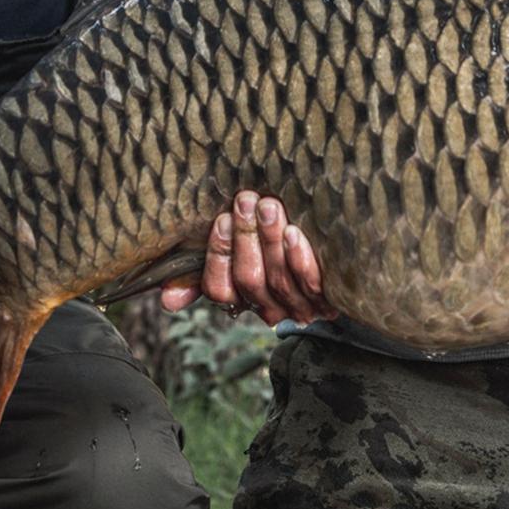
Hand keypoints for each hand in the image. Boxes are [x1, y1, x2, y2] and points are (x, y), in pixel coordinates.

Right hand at [159, 190, 336, 326]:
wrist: (341, 266)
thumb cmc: (275, 252)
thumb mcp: (236, 261)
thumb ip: (203, 274)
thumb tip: (166, 297)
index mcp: (243, 299)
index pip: (220, 289)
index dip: (219, 256)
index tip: (222, 220)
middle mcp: (269, 307)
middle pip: (250, 280)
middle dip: (245, 239)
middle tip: (245, 201)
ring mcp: (300, 305)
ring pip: (278, 279)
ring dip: (270, 241)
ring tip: (269, 206)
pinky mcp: (329, 299)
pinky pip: (312, 284)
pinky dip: (300, 259)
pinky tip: (295, 233)